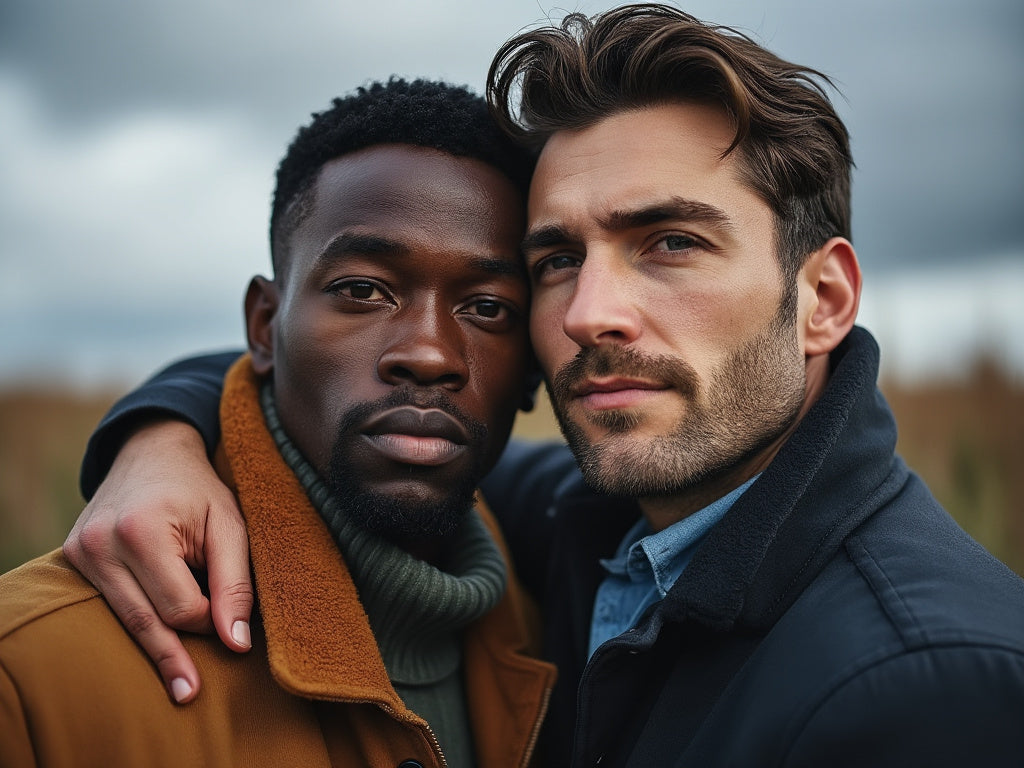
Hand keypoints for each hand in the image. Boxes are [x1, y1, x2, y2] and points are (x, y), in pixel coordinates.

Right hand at [63, 419, 252, 703]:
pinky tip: (155, 639)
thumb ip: (235, 583)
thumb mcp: (230, 524)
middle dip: (176, 651)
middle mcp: (102, 544)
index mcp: (143, 531)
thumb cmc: (199, 488)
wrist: (152, 451)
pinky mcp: (74, 558)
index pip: (179, 607)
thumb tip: (236, 643)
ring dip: (156, 643)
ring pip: (125, 618)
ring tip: (179, 683)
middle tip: (192, 693)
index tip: (228, 614)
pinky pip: (109, 603)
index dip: (209, 618)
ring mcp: (82, 552)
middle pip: (146, 620)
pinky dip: (135, 618)